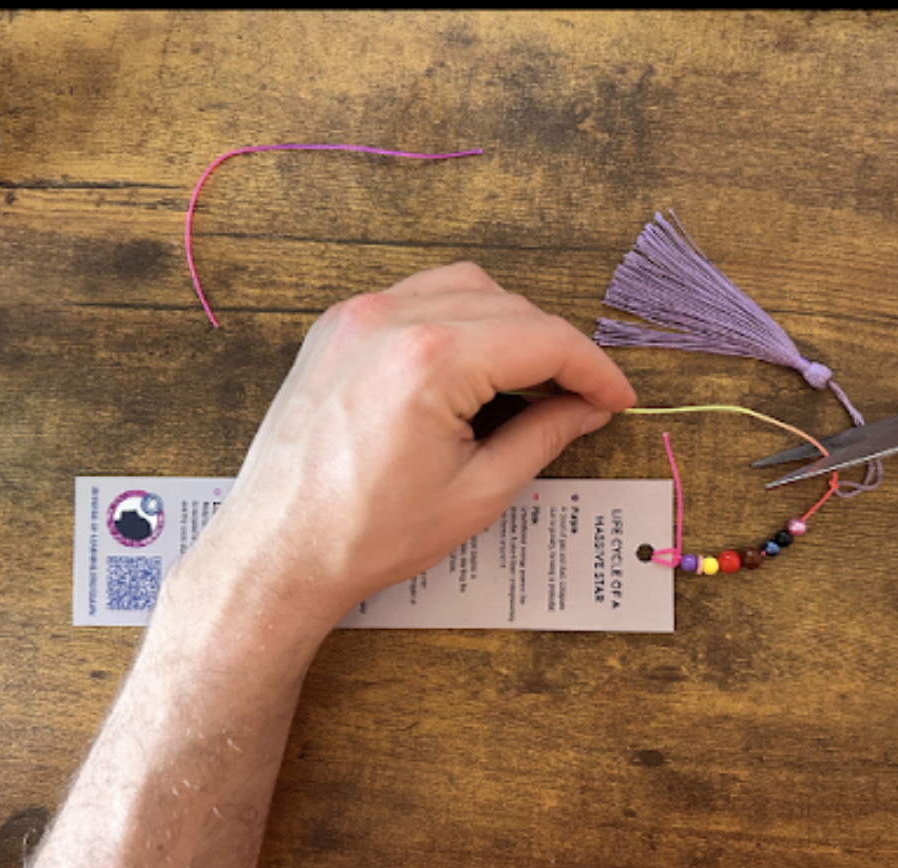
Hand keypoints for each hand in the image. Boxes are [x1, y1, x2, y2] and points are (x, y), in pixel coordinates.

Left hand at [183, 262, 637, 629]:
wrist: (279, 549)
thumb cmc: (369, 533)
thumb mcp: (478, 492)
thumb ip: (544, 436)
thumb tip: (588, 407)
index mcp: (433, 359)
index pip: (543, 338)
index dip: (594, 369)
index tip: (618, 399)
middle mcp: (393, 319)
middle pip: (510, 306)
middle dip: (555, 348)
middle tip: (581, 399)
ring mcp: (358, 316)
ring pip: (464, 288)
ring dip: (509, 325)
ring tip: (529, 382)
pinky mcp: (336, 327)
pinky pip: (416, 297)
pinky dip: (456, 319)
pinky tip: (469, 367)